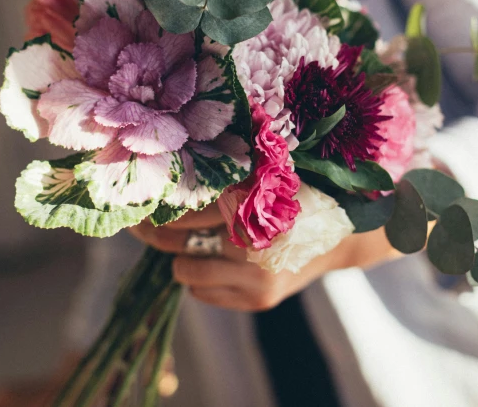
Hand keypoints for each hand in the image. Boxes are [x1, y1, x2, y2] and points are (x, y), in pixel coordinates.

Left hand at [128, 205, 400, 311]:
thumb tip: (164, 182)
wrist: (340, 235)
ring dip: (182, 259)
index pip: (187, 211)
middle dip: (155, 235)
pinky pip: (203, 293)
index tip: (136, 206)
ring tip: (193, 245)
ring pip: (186, 273)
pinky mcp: (259, 301)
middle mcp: (253, 244)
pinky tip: (216, 263)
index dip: (157, 209)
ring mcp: (256, 278)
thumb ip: (224, 179)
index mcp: (253, 205)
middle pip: (179, 244)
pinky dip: (201, 278)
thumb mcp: (264, 177)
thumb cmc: (294, 196)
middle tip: (141, 226)